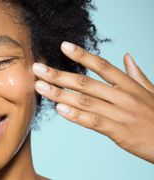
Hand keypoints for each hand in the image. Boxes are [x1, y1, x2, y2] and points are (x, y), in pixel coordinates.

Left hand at [32, 41, 153, 163]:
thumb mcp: (151, 91)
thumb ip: (136, 74)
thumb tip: (127, 56)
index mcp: (129, 84)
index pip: (102, 65)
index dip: (82, 55)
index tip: (63, 46)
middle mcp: (123, 96)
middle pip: (86, 83)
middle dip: (59, 75)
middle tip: (38, 68)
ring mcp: (120, 113)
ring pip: (85, 101)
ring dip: (60, 93)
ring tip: (40, 87)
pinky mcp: (118, 131)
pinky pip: (93, 121)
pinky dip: (75, 115)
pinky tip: (59, 109)